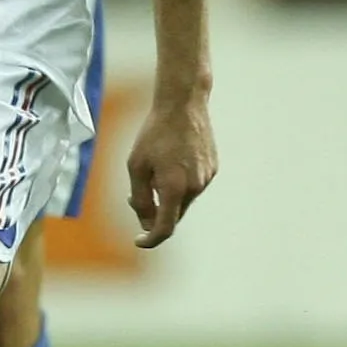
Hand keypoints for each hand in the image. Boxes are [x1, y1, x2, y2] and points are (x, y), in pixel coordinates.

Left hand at [126, 92, 217, 249]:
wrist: (183, 105)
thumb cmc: (154, 134)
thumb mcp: (136, 166)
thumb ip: (139, 198)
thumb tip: (146, 222)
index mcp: (174, 188)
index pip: (165, 228)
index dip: (150, 239)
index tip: (139, 241)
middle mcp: (195, 187)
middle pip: (173, 214)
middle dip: (154, 212)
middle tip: (134, 197)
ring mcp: (207, 178)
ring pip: (183, 200)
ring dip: (167, 197)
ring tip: (153, 172)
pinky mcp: (212, 168)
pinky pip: (193, 186)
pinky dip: (179, 184)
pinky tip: (170, 161)